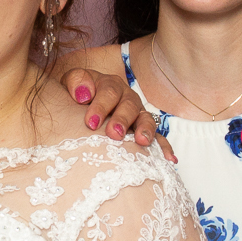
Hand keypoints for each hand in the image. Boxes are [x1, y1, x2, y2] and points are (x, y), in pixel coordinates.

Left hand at [60, 67, 175, 160]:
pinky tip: (169, 159)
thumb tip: (84, 93)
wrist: (80, 104)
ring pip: (146, 120)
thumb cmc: (77, 95)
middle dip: (122, 120)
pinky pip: (158, 138)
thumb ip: (76, 81)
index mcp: (110, 85)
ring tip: (142, 142)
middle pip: (129, 106)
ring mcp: (138, 115)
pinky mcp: (143, 131)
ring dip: (145, 130)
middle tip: (114, 134)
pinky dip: (164, 147)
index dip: (101, 107)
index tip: (91, 122)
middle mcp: (127, 98)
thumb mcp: (71, 82)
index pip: (109, 92)